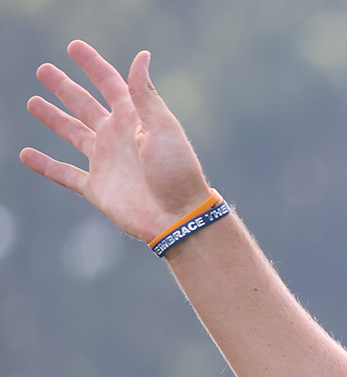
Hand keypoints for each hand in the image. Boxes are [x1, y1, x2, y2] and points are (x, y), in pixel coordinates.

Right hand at [19, 41, 214, 243]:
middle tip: (44, 70)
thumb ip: (145, 94)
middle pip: (85, 105)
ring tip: (33, 102)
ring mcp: (106, 162)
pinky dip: (45, 165)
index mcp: (134, 120)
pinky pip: (64, 174)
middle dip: (64, 87)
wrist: (179, 217)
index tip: (74, 46)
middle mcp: (117, 138)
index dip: (92, 65)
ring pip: (72, 134)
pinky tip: (26, 155)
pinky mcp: (96, 188)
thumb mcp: (163, 127)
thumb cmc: (177, 171)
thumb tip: (142, 55)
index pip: (110, 85)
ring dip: (53, 118)